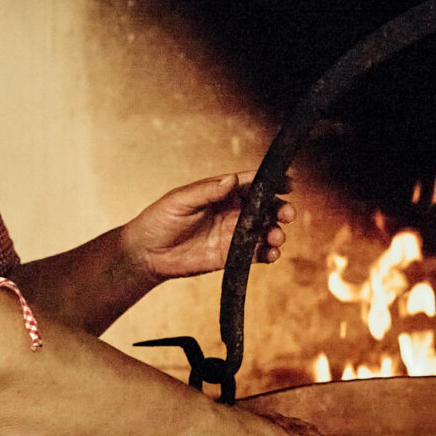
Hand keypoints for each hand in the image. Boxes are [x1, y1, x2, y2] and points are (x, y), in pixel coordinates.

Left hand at [122, 170, 295, 282]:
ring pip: (265, 230)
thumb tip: (232, 179)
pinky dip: (268, 253)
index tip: (288, 183)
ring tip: (275, 237)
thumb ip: (208, 191)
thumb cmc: (160, 219)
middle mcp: (233, 211)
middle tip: (286, 214)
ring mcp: (234, 234)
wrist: (147, 253)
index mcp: (223, 192)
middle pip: (265, 207)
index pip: (252, 183)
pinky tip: (271, 254)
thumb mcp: (181, 200)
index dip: (272, 182)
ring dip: (276, 233)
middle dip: (280, 209)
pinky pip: (257, 253)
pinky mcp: (232, 256)